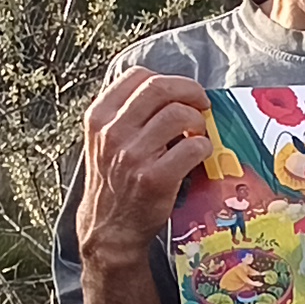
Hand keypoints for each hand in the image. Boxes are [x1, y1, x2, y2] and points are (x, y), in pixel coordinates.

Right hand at [78, 68, 214, 269]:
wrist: (109, 227)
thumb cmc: (114, 180)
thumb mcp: (105, 140)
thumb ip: (127, 114)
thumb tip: (170, 90)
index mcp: (99, 116)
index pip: (138, 76)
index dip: (169, 80)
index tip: (183, 93)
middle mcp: (112, 132)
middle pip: (160, 88)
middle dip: (190, 91)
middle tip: (203, 105)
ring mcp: (132, 155)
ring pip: (180, 115)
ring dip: (199, 122)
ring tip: (198, 136)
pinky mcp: (155, 178)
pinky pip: (194, 147)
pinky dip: (206, 148)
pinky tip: (200, 156)